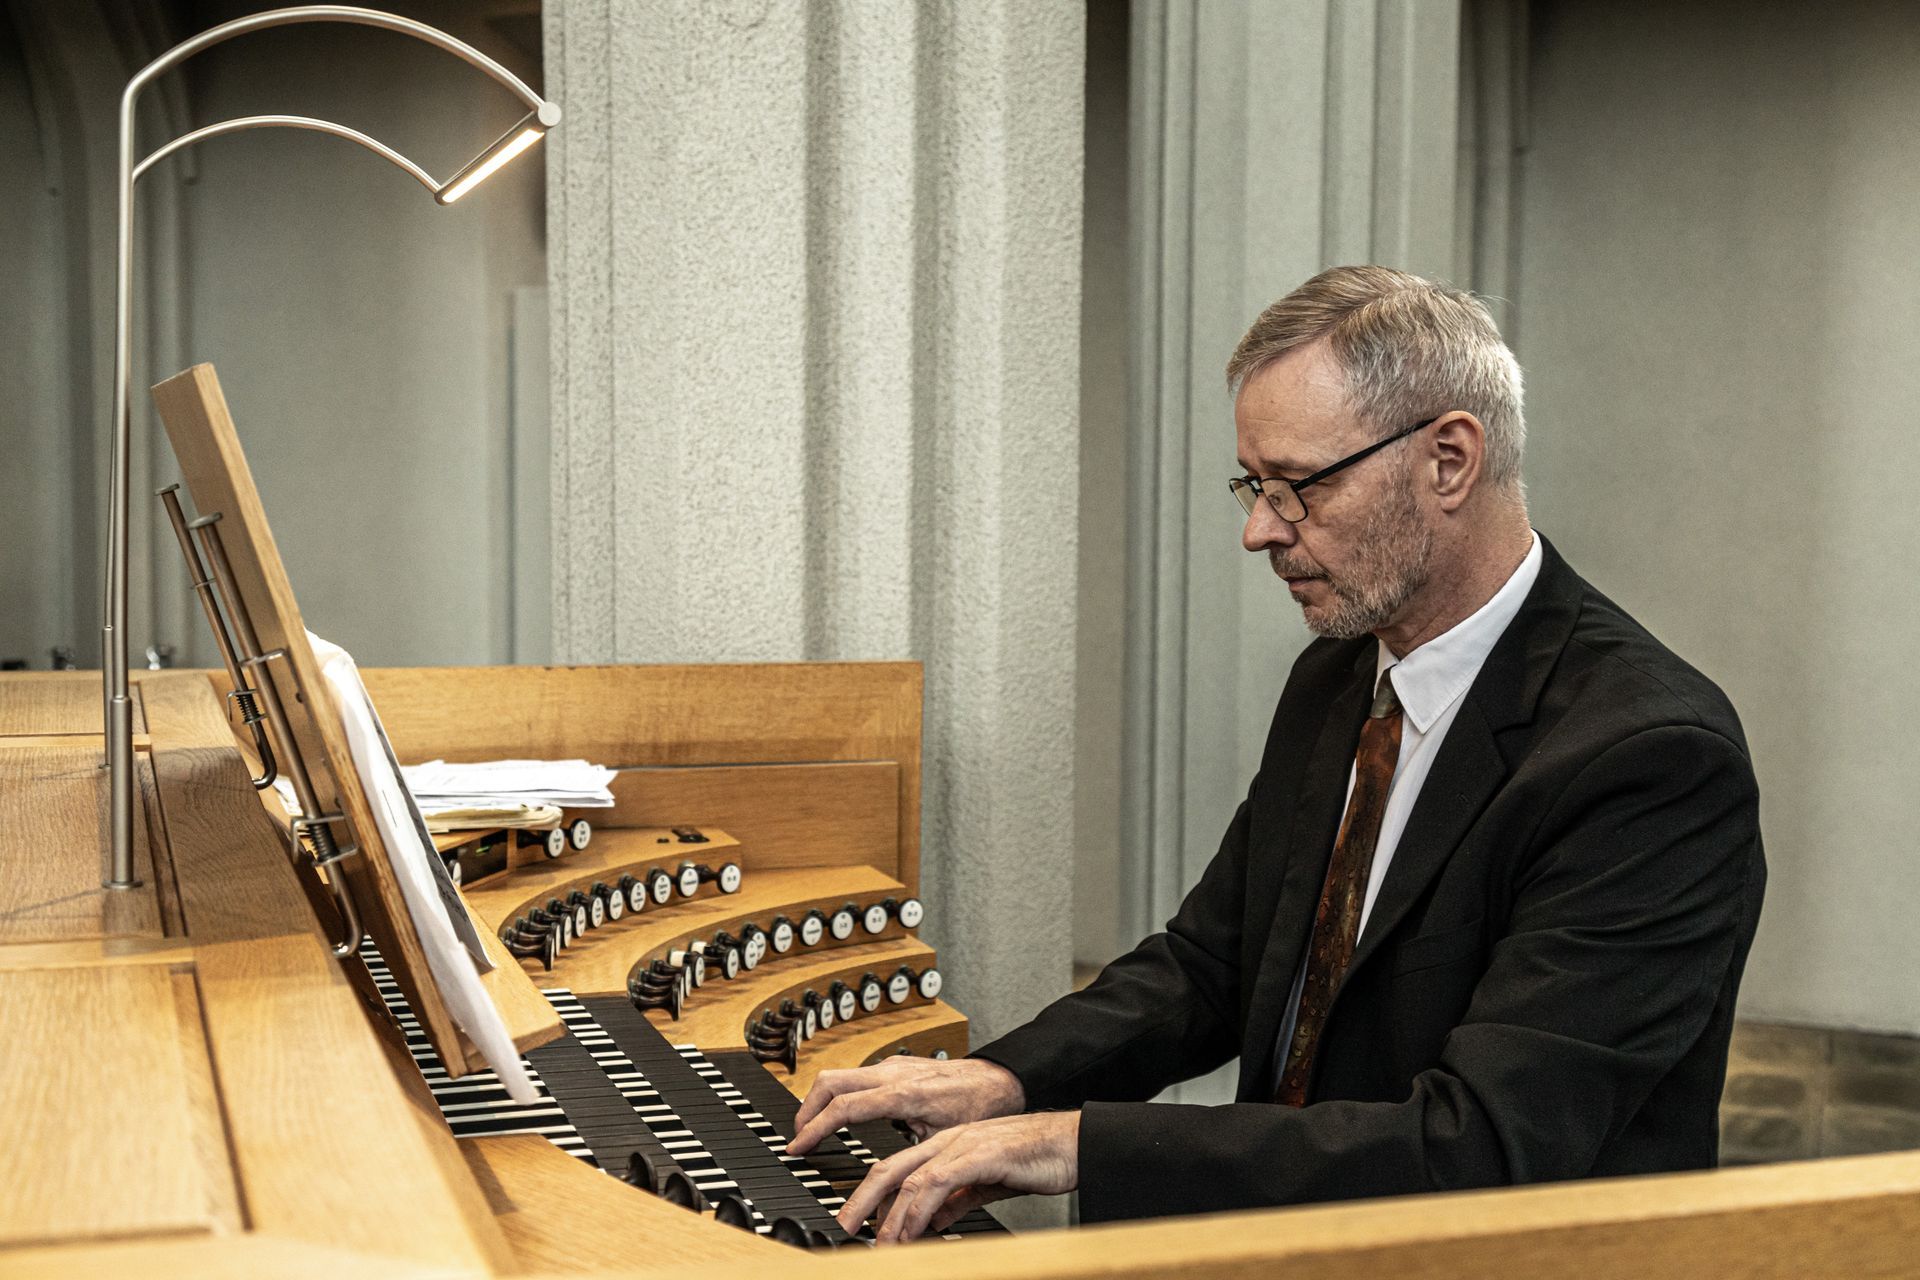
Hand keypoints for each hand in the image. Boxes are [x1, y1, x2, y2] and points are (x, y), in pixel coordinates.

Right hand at [787, 1056, 1024, 1157]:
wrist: (999, 1079)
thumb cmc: (979, 1106)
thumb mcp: (944, 1139)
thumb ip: (914, 1159)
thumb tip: (893, 1189)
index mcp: (901, 1092)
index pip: (843, 1106)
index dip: (814, 1128)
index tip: (798, 1147)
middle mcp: (891, 1072)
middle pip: (829, 1081)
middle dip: (807, 1109)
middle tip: (798, 1138)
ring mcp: (892, 1066)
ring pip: (840, 1075)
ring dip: (820, 1101)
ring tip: (813, 1129)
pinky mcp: (895, 1066)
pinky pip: (855, 1076)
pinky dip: (839, 1094)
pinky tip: (841, 1114)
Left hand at [836, 1111, 1079, 1242]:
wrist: (1071, 1144)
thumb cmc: (1035, 1159)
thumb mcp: (986, 1183)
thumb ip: (957, 1198)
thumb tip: (932, 1220)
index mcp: (947, 1143)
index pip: (898, 1166)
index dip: (873, 1194)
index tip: (860, 1221)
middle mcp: (948, 1141)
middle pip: (890, 1168)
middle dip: (862, 1199)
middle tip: (845, 1226)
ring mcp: (962, 1145)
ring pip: (909, 1177)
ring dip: (889, 1214)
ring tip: (880, 1241)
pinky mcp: (979, 1156)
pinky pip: (938, 1183)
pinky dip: (920, 1209)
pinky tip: (912, 1230)